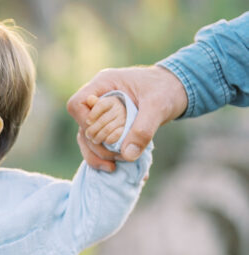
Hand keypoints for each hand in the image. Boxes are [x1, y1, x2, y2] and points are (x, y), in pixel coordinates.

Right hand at [67, 65, 188, 170]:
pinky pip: (102, 145)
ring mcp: (102, 114)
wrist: (177, 89)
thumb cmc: (166, 89)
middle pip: (82, 128)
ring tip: (115, 168)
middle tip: (117, 157)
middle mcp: (98, 100)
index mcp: (104, 85)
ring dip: (99, 156)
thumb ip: (143, 128)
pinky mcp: (110, 127)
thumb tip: (127, 155)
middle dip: (97, 147)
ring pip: (88, 140)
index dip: (84, 123)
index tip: (102, 136)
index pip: (77, 104)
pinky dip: (109, 158)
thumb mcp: (158, 106)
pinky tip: (122, 169)